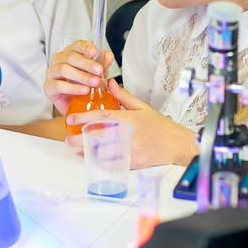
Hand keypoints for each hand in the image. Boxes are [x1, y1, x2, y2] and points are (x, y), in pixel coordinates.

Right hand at [44, 40, 114, 113]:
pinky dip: (74, 88)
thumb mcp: (96, 75)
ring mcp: (52, 73)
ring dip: (81, 76)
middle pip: (70, 57)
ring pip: (64, 69)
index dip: (86, 48)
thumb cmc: (83, 86)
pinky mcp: (49, 87)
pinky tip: (85, 90)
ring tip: (95, 82)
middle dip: (87, 64)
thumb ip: (102, 65)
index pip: (77, 45)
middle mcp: (59, 60)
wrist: (74, 106)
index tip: (95, 52)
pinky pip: (59, 85)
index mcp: (70, 53)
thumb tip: (108, 56)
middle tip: (99, 70)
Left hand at [65, 80, 196, 168]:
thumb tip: (109, 83)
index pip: (102, 117)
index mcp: (129, 119)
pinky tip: (93, 160)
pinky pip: (112, 165)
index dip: (84, 117)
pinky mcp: (134, 163)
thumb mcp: (143, 108)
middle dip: (80, 139)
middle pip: (98, 137)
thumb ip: (123, 96)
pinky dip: (101, 163)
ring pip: (103, 153)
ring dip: (88, 152)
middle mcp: (128, 135)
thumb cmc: (161, 126)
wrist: (178, 145)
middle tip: (69, 139)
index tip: (71, 118)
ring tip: (78, 149)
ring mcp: (131, 150)